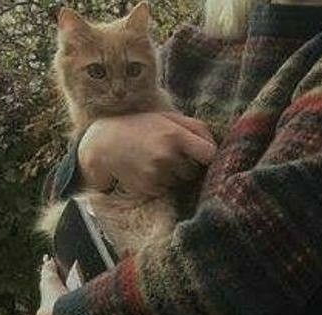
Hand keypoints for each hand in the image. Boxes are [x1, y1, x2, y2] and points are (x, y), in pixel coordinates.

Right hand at [78, 112, 217, 196]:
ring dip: (172, 175)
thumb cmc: (141, 127)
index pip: (209, 153)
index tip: (202, 156)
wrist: (104, 144)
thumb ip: (196, 127)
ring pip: (179, 181)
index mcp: (175, 135)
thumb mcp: (167, 118)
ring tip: (153, 160)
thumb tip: (217, 146)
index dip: (208, 156)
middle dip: (185, 165)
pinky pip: (165, 189)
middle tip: (167, 154)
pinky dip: (159, 183)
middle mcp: (167, 155)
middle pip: (193, 171)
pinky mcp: (149, 188)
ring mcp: (157, 174)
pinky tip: (146, 170)